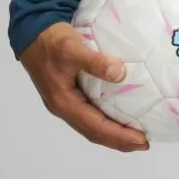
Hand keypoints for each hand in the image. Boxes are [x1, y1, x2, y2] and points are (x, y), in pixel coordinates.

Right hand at [19, 21, 148, 151]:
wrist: (33, 34)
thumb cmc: (52, 42)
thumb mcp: (73, 48)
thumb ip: (95, 62)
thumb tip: (120, 74)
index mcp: (64, 102)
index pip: (96, 127)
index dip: (119, 136)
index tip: (141, 140)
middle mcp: (65, 107)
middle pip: (94, 132)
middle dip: (119, 140)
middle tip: (144, 143)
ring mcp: (67, 101)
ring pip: (92, 125)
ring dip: (113, 132)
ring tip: (136, 134)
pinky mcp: (71, 93)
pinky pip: (91, 112)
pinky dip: (107, 119)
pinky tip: (121, 113)